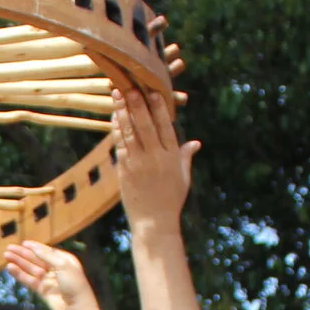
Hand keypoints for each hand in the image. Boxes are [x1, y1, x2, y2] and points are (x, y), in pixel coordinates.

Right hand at [4, 241, 96, 309]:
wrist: (76, 308)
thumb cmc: (74, 284)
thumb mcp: (63, 265)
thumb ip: (47, 256)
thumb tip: (34, 248)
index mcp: (63, 260)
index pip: (46, 251)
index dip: (34, 247)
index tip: (23, 243)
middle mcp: (55, 269)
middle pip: (36, 259)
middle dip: (22, 254)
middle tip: (8, 248)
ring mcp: (47, 280)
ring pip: (30, 269)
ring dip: (18, 262)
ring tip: (6, 256)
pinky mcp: (41, 290)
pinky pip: (28, 280)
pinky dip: (19, 274)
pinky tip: (10, 268)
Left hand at [110, 79, 198, 229]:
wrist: (154, 223)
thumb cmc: (171, 200)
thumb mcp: (183, 178)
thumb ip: (186, 157)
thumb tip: (196, 143)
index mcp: (173, 156)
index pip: (165, 126)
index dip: (159, 107)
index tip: (153, 90)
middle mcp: (156, 157)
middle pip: (146, 125)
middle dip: (137, 104)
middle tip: (131, 86)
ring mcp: (139, 164)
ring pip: (130, 133)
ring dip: (123, 112)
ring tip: (118, 95)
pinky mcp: (125, 171)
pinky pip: (120, 146)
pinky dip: (116, 130)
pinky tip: (113, 117)